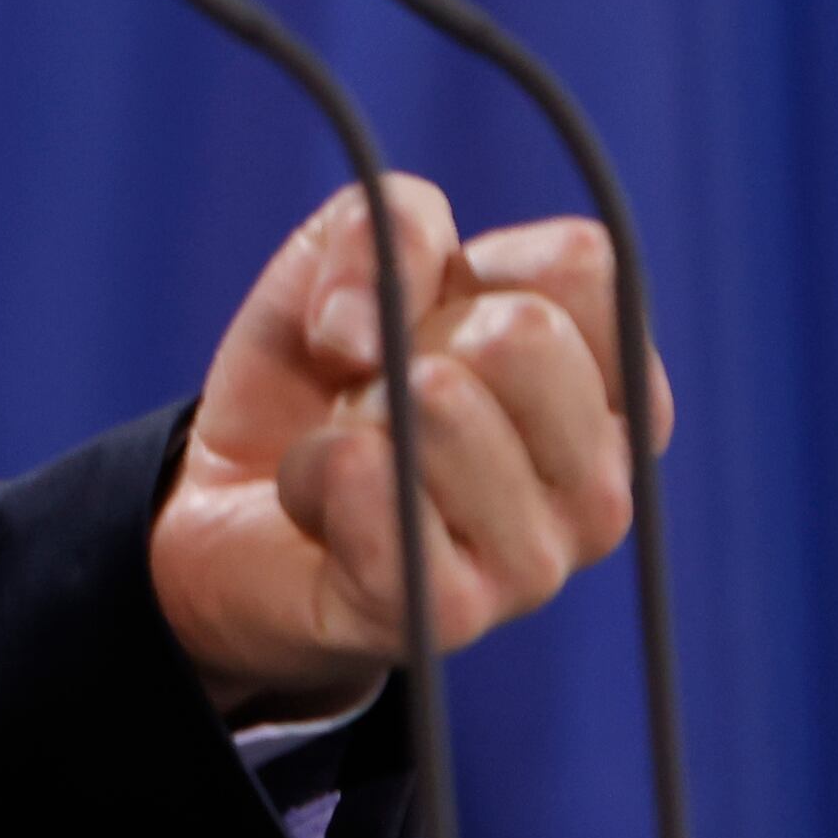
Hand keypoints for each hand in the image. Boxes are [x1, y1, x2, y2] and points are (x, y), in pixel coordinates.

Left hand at [148, 178, 675, 720]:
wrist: (226, 503)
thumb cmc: (322, 374)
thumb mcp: (344, 254)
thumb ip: (383, 224)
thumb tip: (365, 332)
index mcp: (611, 389)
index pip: (585, 266)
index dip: (472, 262)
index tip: (433, 313)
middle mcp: (601, 484)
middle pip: (524, 336)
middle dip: (410, 338)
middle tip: (382, 396)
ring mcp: (540, 562)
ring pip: (444, 406)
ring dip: (356, 413)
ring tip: (353, 452)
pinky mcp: (455, 613)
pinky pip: (375, 489)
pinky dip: (315, 470)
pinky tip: (319, 501)